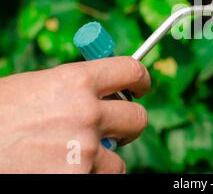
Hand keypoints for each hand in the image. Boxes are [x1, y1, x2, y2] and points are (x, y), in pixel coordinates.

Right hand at [0, 57, 149, 172]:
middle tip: (114, 131)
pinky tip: (60, 170)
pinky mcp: (80, 179)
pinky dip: (87, 177)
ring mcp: (86, 150)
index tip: (141, 88)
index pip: (130, 70)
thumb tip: (101, 93)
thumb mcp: (32, 88)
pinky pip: (101, 180)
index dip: (140, 79)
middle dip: (127, 125)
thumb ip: (71, 88)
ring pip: (118, 160)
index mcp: (76, 81)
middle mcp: (87, 112)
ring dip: (101, 161)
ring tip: (70, 159)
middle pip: (138, 118)